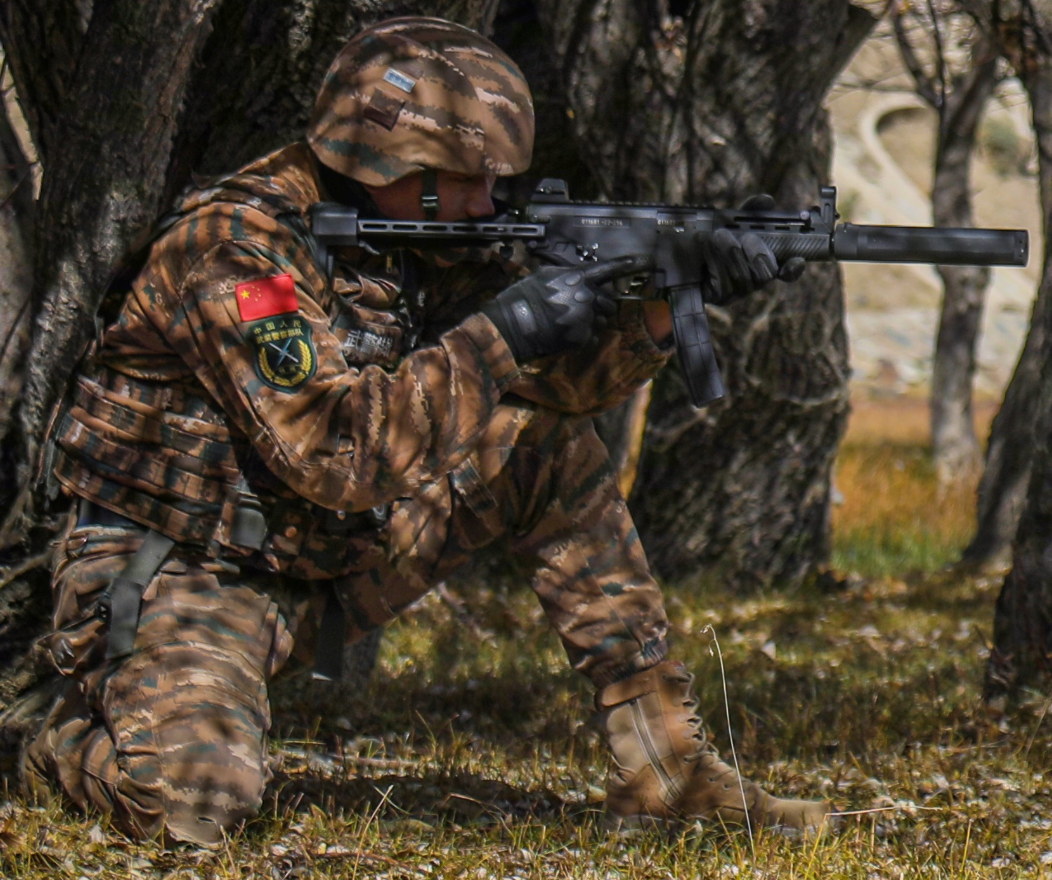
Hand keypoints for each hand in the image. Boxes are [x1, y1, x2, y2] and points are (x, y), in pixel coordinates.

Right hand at [482, 256, 647, 361]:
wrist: (513, 325)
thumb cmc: (523, 298)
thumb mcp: (543, 275)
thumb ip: (566, 274)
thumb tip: (577, 276)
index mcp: (577, 277)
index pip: (609, 269)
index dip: (627, 265)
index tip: (643, 262)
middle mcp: (586, 296)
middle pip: (608, 300)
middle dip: (600, 304)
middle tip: (581, 307)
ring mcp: (585, 318)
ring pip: (602, 319)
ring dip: (592, 320)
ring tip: (569, 321)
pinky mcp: (582, 337)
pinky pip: (591, 335)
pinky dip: (582, 335)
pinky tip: (564, 332)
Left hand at [701, 194, 805, 304]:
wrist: (679, 256)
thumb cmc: (711, 239)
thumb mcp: (731, 221)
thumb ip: (750, 212)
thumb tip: (767, 200)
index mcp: (761, 262)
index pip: (786, 272)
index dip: (793, 269)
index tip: (797, 260)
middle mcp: (752, 280)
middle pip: (766, 274)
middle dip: (757, 252)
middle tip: (746, 237)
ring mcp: (735, 292)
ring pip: (742, 276)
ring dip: (730, 251)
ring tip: (716, 235)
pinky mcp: (717, 297)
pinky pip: (722, 282)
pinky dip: (714, 259)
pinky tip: (705, 247)